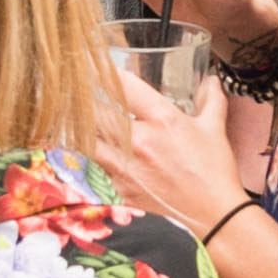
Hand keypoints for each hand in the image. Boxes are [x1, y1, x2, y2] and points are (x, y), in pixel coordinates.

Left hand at [81, 58, 250, 256]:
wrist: (214, 218)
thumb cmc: (215, 174)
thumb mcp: (215, 130)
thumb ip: (211, 100)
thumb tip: (210, 80)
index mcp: (162, 120)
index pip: (123, 85)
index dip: (103, 69)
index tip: (90, 58)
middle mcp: (138, 142)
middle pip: (94, 110)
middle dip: (80, 96)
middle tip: (68, 84)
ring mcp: (124, 168)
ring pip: (85, 138)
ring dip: (75, 124)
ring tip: (62, 112)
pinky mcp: (118, 188)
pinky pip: (91, 166)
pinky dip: (83, 154)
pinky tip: (77, 147)